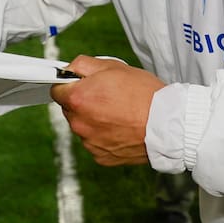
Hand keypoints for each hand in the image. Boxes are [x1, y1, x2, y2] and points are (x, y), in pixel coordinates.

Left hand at [50, 56, 165, 165]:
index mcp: (78, 98)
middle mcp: (79, 123)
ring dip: (93, 120)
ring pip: (83, 127)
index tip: (79, 85)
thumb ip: (84, 65)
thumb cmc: (144, 94)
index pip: (56, 90)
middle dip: (83, 102)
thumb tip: (70, 69)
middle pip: (70, 109)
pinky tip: (122, 128)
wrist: (167, 124)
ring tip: (119, 113)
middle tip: (107, 96)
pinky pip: (95, 143)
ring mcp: (89, 142)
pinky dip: (104, 136)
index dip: (68, 85)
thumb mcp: (113, 67)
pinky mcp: (101, 157)